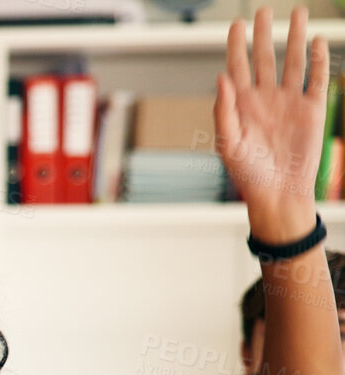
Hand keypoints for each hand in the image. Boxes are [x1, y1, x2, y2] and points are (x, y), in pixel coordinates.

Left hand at [215, 7, 328, 232]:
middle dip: (265, 34)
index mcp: (241, 104)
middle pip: (265, 57)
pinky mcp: (312, 109)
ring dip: (294, 39)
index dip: (236, 45)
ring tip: (298, 13)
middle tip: (265, 10)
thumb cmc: (248, 173)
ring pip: (292, 62)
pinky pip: (316, 79)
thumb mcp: (228, 142)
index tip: (237, 23)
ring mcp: (289, 101)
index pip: (237, 67)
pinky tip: (317, 42)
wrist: (278, 192)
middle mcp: (265, 98)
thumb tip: (220, 76)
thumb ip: (223, 109)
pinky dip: (318, 60)